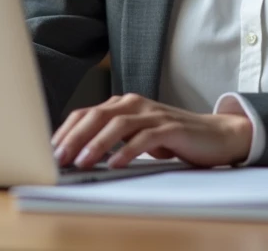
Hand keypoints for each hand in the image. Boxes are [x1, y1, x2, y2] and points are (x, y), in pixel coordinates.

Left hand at [51, 93, 252, 168]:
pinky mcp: (172, 128)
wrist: (216, 135)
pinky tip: (116, 164)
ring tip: (82, 161)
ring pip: (118, 125)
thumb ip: (113, 139)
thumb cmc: (173, 137)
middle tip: (59, 157)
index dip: (66, 131)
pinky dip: (128, 151)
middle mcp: (136, 104)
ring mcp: (155, 114)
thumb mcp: (137, 136)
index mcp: (124, 104)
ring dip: (97, 144)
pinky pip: (145, 138)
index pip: (87, 113)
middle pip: (98, 115)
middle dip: (75, 137)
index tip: (51, 150)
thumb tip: (78, 155)